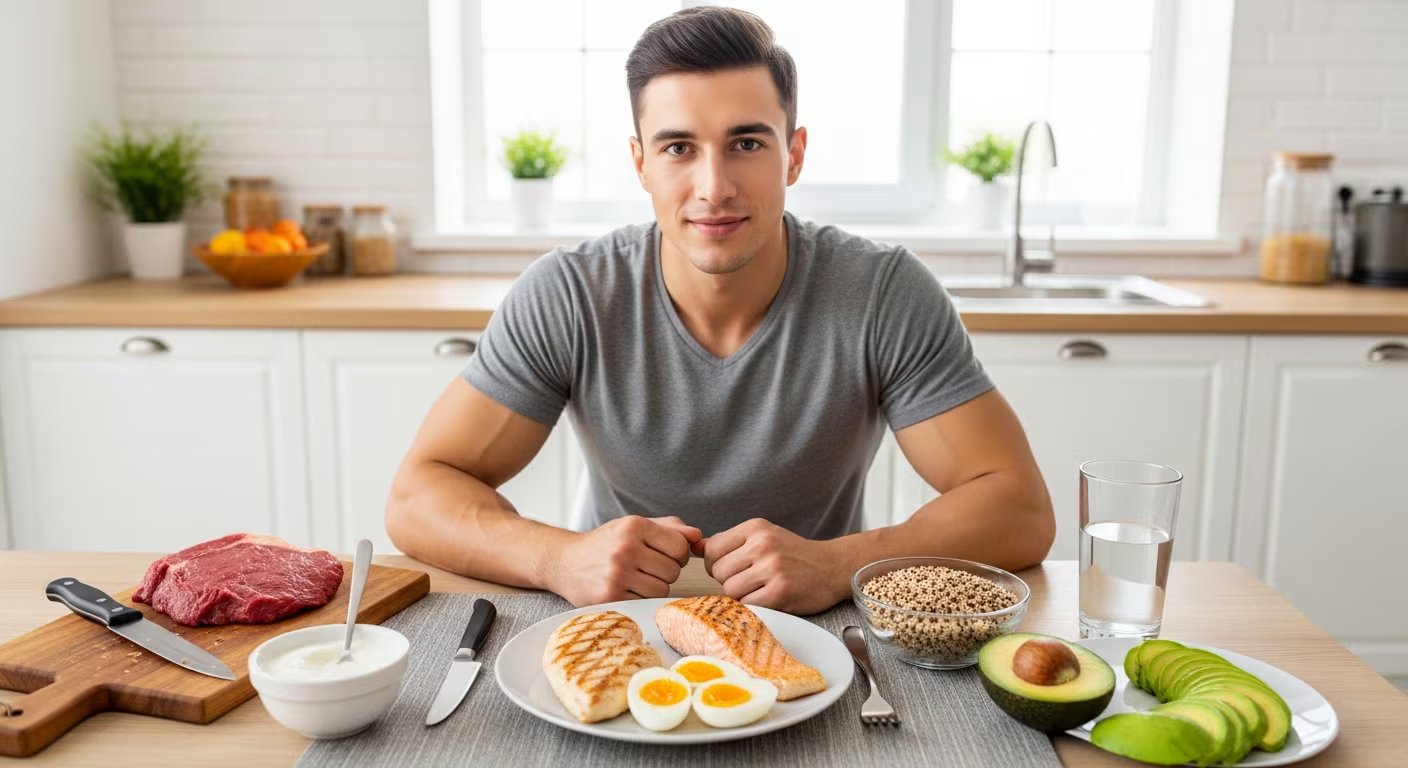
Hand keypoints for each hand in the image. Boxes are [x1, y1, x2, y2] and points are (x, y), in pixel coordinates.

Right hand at [548, 515, 700, 605]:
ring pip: (662, 589)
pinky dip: (640, 598)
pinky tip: (625, 588)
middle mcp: (625, 548)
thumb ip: (670, 528)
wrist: (564, 562)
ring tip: (636, 578)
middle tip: (647, 567)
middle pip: (673, 570)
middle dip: (666, 571)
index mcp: (634, 526)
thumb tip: (699, 537)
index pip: (680, 546)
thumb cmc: (606, 543)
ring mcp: (617, 574)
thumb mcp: (634, 526)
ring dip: (654, 586)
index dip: (678, 554)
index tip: (665, 555)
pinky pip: (645, 602)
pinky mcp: (610, 596)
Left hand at [701, 518, 848, 613]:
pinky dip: (753, 605)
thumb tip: (695, 548)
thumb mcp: (764, 536)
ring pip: (730, 589)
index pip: (712, 549)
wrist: (832, 567)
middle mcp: (763, 544)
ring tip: (758, 589)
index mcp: (755, 527)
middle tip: (748, 581)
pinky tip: (768, 598)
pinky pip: (747, 603)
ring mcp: (772, 568)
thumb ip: (731, 542)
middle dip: (727, 580)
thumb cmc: (794, 554)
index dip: (715, 564)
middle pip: (718, 571)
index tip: (730, 569)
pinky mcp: (780, 592)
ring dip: (740, 595)